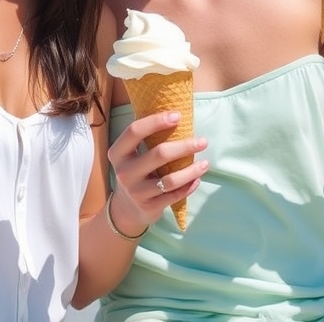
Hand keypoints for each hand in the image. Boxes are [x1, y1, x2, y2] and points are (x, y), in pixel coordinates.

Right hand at [106, 110, 207, 233]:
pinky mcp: (149, 207)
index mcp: (118, 153)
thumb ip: (144, 138)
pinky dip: (189, 187)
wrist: (126, 208)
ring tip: (205, 163)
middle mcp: (124, 172)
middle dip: (184, 146)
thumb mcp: (131, 155)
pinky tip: (198, 179)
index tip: (177, 116)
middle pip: (159, 154)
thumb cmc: (135, 171)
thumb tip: (175, 115)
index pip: (134, 131)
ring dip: (191, 170)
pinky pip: (174, 195)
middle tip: (203, 141)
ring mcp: (136, 191)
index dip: (156, 121)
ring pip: (170, 179)